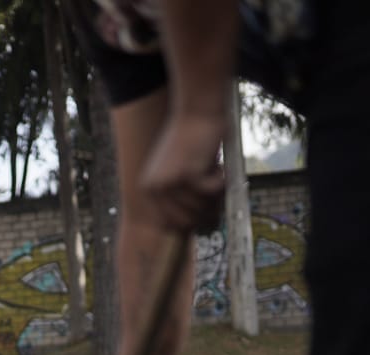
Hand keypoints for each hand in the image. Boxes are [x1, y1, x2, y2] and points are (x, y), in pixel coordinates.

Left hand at [139, 110, 225, 231]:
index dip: (194, 222)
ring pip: (200, 208)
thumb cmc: (192, 143)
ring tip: (216, 175)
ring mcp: (169, 182)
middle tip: (218, 193)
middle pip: (187, 221)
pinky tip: (219, 168)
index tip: (209, 211)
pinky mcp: (187, 174)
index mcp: (148, 191)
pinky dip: (221, 182)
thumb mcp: (179, 174)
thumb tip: (196, 227)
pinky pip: (211, 192)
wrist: (196, 113)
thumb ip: (181, 199)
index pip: (172, 224)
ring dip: (215, 195)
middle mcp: (154, 189)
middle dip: (207, 211)